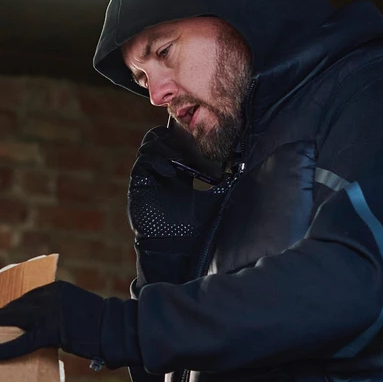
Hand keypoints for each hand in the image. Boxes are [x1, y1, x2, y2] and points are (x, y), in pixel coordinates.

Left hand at [0, 281, 140, 367]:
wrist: (118, 330)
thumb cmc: (96, 328)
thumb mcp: (71, 313)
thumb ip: (50, 315)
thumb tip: (27, 328)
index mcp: (52, 289)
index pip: (19, 300)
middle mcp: (49, 295)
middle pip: (12, 308)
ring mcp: (51, 310)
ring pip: (13, 320)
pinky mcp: (55, 328)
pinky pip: (25, 340)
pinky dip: (7, 347)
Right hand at [129, 126, 220, 286]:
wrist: (177, 246)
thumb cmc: (196, 225)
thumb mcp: (216, 197)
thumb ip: (226, 181)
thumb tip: (243, 165)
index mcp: (181, 171)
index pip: (180, 142)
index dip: (188, 135)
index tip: (202, 137)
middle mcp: (164, 169)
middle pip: (164, 137)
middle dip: (178, 137)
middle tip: (192, 145)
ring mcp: (150, 174)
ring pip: (152, 143)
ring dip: (168, 147)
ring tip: (181, 160)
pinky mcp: (139, 182)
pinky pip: (144, 160)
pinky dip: (157, 160)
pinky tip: (169, 172)